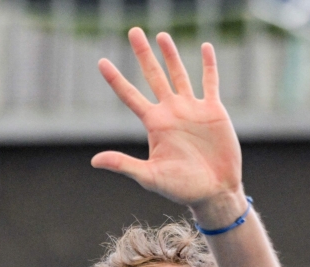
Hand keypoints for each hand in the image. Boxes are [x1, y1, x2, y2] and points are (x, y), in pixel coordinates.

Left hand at [92, 28, 246, 222]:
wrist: (214, 192)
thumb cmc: (181, 188)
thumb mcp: (150, 176)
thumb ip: (124, 165)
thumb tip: (94, 161)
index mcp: (154, 125)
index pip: (130, 96)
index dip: (116, 79)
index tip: (101, 61)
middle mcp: (171, 112)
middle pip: (153, 76)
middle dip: (143, 54)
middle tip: (133, 31)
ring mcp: (192, 109)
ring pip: (179, 74)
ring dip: (171, 54)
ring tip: (161, 35)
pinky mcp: (213, 111)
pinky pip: (210, 82)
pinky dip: (209, 65)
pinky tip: (205, 47)